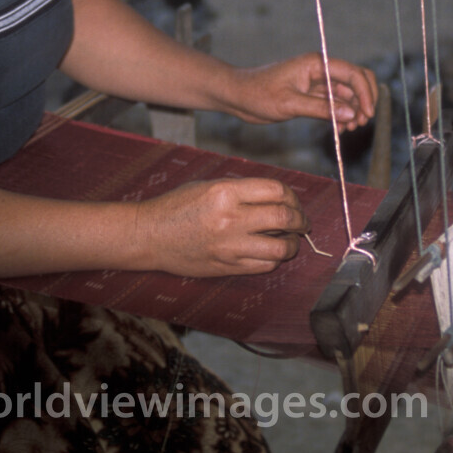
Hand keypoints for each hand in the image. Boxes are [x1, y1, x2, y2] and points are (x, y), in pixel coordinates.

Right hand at [135, 177, 306, 276]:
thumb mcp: (209, 185)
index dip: (292, 196)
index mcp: (226, 192)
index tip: (293, 201)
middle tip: (302, 221)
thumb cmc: (178, 206)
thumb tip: (278, 196)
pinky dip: (275, 259)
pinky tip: (271, 253)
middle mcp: (230, 219)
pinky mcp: (227, 267)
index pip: (276, 191)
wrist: (150, 235)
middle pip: (284, 218)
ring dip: (293, 243)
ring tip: (291, 240)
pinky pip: (264, 266)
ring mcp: (229, 246)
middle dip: (300, 219)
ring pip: (281, 248)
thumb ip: (243, 189)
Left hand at [223, 53, 377, 129]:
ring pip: (347, 95)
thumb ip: (321, 108)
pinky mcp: (312, 95)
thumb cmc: (258, 94)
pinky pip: (335, 104)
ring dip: (353, 111)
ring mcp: (317, 83)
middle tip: (360, 123)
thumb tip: (351, 113)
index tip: (367, 114)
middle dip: (362, 101)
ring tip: (348, 129)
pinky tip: (339, 129)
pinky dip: (341, 115)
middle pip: (355, 81)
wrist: (238, 96)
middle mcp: (320, 70)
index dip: (365, 93)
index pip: (352, 74)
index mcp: (316, 64)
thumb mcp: (289, 104)